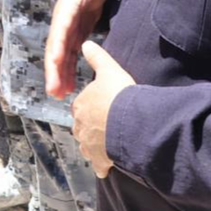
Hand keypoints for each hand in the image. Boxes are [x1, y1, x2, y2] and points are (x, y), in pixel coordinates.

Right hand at [45, 0, 116, 98]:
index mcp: (67, 9)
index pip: (61, 28)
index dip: (58, 44)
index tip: (56, 61)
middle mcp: (62, 23)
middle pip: (55, 48)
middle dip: (53, 70)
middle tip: (53, 90)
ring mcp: (67, 33)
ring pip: (60, 57)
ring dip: (59, 76)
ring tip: (58, 96)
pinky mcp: (73, 39)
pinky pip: (69, 59)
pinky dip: (67, 73)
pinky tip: (68, 89)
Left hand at [71, 41, 134, 178]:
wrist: (130, 122)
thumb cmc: (120, 95)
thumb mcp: (109, 70)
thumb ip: (97, 57)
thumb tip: (86, 43)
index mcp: (81, 105)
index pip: (81, 107)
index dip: (90, 107)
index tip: (100, 108)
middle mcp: (80, 126)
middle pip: (82, 127)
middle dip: (90, 128)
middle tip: (104, 127)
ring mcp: (89, 144)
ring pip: (87, 146)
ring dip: (94, 146)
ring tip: (106, 144)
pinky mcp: (99, 159)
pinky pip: (98, 164)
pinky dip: (101, 165)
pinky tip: (107, 166)